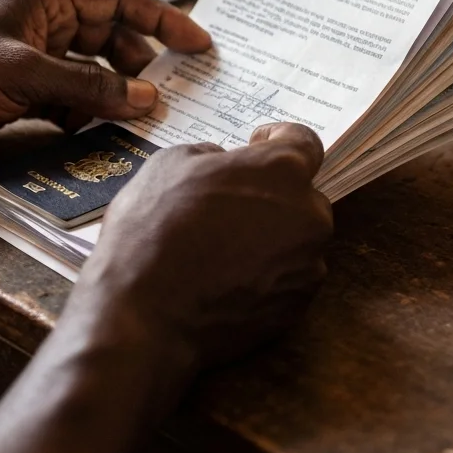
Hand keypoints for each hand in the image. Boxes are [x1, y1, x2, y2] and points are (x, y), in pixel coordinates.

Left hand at [0, 0, 211, 162]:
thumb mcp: (22, 74)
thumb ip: (87, 85)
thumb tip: (147, 97)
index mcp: (41, 0)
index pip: (117, 0)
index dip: (161, 19)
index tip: (199, 44)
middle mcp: (38, 25)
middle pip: (106, 36)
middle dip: (138, 63)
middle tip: (168, 93)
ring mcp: (26, 59)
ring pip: (87, 72)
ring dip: (110, 93)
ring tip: (135, 118)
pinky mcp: (13, 93)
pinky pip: (64, 99)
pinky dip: (82, 113)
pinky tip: (90, 132)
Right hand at [71, 123, 332, 372]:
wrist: (144, 314)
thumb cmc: (152, 229)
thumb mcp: (168, 164)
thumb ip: (210, 156)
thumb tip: (223, 164)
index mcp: (281, 170)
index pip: (304, 141)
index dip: (278, 138)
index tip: (257, 144)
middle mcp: (309, 216)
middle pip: (302, 194)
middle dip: (272, 193)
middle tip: (228, 201)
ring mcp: (306, 267)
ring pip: (297, 239)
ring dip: (270, 235)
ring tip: (223, 245)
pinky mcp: (296, 308)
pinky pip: (287, 277)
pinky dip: (265, 272)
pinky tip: (226, 277)